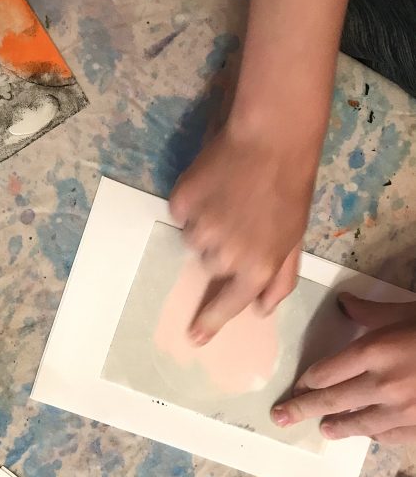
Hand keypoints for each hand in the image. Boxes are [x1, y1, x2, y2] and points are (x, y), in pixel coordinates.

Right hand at [169, 115, 315, 344]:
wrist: (271, 139)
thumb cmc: (290, 191)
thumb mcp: (295, 239)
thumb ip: (280, 280)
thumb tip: (261, 312)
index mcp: (255, 268)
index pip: (229, 305)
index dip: (210, 322)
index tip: (193, 337)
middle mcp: (225, 256)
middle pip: (209, 266)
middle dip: (221, 250)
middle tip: (240, 219)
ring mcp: (199, 229)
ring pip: (193, 239)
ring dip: (206, 226)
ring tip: (229, 198)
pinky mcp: (181, 204)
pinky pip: (180, 214)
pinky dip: (192, 204)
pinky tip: (213, 185)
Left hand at [272, 294, 415, 442]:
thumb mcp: (406, 311)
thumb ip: (370, 312)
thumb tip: (342, 303)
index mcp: (374, 351)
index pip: (326, 372)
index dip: (307, 381)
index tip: (295, 387)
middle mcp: (383, 384)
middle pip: (331, 400)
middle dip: (302, 409)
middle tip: (281, 418)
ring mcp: (404, 409)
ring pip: (359, 423)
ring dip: (338, 426)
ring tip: (325, 429)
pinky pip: (392, 435)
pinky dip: (377, 433)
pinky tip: (371, 433)